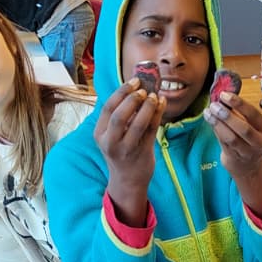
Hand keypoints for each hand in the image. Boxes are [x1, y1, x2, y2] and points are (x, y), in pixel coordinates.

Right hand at [95, 79, 165, 222]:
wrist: (128, 180)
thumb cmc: (121, 152)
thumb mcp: (112, 135)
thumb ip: (120, 115)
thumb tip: (136, 87)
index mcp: (100, 134)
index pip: (108, 108)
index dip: (121, 92)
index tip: (134, 81)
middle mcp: (111, 142)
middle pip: (119, 115)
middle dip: (132, 99)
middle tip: (144, 89)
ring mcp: (127, 148)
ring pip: (138, 124)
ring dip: (147, 106)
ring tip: (154, 96)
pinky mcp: (143, 152)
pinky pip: (152, 130)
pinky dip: (157, 114)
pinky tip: (161, 103)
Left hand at [204, 92, 261, 211]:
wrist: (246, 163)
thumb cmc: (247, 136)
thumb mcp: (250, 124)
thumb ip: (239, 111)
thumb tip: (223, 96)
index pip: (254, 114)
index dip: (239, 104)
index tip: (224, 95)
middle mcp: (259, 143)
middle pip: (244, 129)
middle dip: (228, 116)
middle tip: (214, 105)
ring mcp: (247, 153)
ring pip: (232, 138)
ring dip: (218, 124)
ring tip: (208, 112)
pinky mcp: (235, 158)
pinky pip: (224, 143)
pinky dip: (216, 130)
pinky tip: (209, 120)